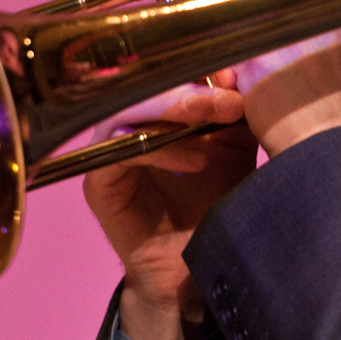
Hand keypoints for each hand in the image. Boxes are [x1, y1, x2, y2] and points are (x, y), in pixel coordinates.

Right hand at [81, 71, 256, 339]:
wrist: (199, 272)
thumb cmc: (217, 203)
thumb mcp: (235, 147)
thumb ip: (235, 111)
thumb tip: (243, 69)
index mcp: (155, 110)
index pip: (165, 73)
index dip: (199, 68)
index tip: (237, 76)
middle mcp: (126, 126)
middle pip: (144, 86)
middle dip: (192, 86)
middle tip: (230, 96)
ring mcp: (107, 153)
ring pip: (129, 111)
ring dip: (175, 109)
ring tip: (218, 116)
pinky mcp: (98, 184)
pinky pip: (119, 152)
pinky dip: (159, 150)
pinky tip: (197, 159)